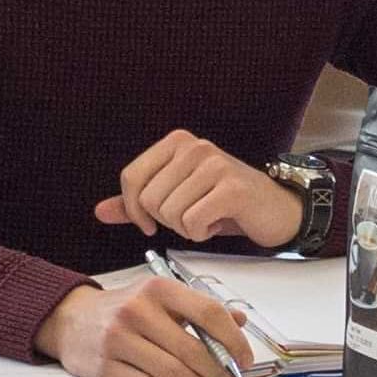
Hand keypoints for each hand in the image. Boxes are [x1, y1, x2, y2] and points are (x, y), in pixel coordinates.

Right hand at [41, 277, 256, 376]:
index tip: (244, 359)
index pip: (209, 314)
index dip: (234, 341)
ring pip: (173, 374)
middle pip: (193, 351)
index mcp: (158, 289)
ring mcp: (118, 340)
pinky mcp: (104, 368)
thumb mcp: (161, 297)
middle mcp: (137, 311)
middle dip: (217, 372)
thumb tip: (239, 322)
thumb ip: (199, 308)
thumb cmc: (127, 309)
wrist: (69, 319)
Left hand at [94, 130, 302, 249]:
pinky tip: (217, 223)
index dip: (134, 210)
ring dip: (186, 228)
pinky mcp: (231, 188)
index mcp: (177, 142)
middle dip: (167, 221)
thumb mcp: (177, 197)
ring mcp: (215, 164)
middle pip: (149, 199)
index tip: (149, 223)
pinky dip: (202, 233)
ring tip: (206, 218)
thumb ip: (137, 203)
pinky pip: (193, 222)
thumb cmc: (225, 202)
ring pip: (170, 213)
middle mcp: (195, 147)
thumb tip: (100, 211)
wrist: (276, 209)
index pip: (132, 177)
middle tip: (191, 216)